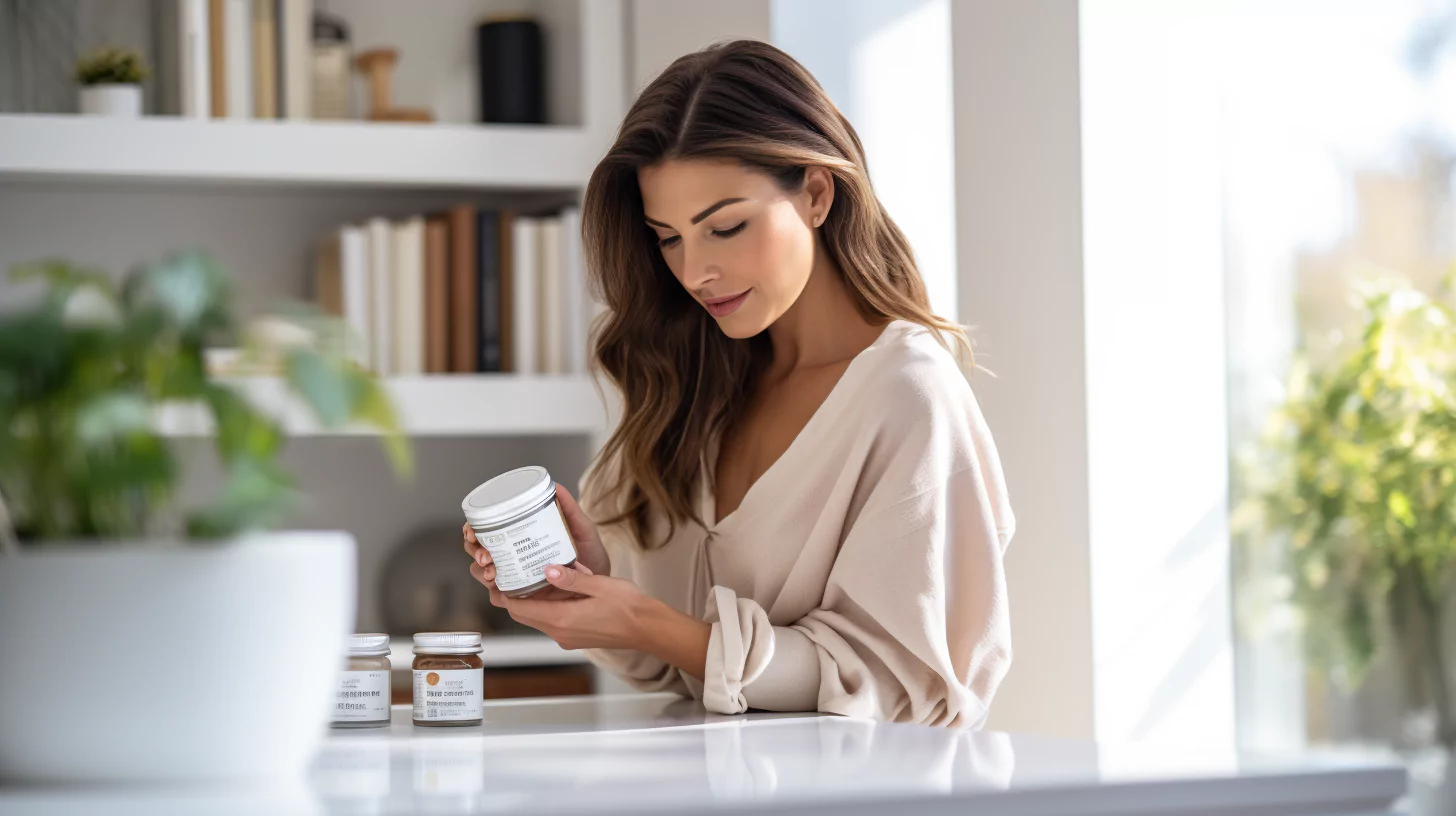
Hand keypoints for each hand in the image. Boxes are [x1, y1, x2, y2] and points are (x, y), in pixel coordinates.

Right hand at [463, 482, 611, 599]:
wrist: (603, 584)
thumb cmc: (591, 555)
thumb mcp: (582, 530)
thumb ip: (570, 509)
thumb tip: (557, 486)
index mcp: (521, 537)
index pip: (486, 530)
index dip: (472, 530)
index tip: (472, 530)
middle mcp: (514, 556)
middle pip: (478, 552)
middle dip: (475, 552)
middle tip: (486, 556)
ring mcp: (517, 577)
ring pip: (484, 574)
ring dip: (482, 573)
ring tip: (493, 572)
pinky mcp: (524, 597)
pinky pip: (501, 598)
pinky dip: (497, 595)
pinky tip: (501, 591)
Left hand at [487, 562, 650, 650]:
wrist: (647, 628)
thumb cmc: (628, 607)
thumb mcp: (598, 585)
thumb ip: (570, 579)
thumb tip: (547, 570)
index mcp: (562, 619)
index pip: (520, 609)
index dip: (504, 595)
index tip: (496, 579)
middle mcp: (560, 632)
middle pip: (524, 616)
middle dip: (512, 598)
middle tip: (507, 576)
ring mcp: (567, 637)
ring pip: (537, 618)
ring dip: (530, 602)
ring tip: (527, 578)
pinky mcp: (576, 636)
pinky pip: (552, 622)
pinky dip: (546, 607)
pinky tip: (554, 590)